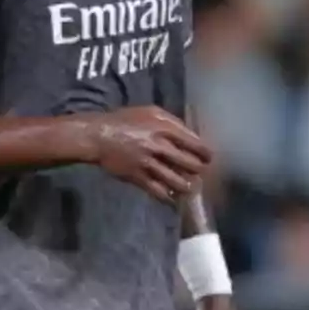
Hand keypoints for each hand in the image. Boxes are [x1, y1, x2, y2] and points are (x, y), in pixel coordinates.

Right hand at [79, 106, 211, 203]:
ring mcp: (149, 164)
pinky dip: (168, 196)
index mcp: (164, 129)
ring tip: (191, 187)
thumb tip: (190, 134)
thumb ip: (172, 121)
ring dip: (187, 186)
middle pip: (189, 164)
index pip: (193, 144)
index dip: (205, 153)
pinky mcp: (138, 177)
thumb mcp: (150, 112)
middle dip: (199, 170)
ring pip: (176, 181)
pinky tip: (173, 198)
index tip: (209, 158)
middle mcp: (159, 147)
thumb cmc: (126, 120)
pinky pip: (158, 190)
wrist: (99, 136)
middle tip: (201, 173)